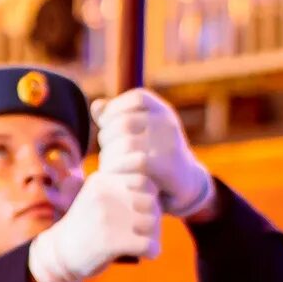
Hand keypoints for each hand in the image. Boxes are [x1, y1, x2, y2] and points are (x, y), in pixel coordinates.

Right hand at [27, 167, 161, 281]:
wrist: (57, 255)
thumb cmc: (85, 227)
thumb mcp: (98, 198)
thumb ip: (123, 191)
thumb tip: (159, 197)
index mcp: (102, 180)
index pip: (144, 179)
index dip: (150, 195)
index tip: (142, 212)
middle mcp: (104, 195)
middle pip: (151, 201)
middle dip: (155, 217)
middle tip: (147, 231)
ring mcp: (107, 217)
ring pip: (153, 222)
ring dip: (155, 235)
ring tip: (145, 243)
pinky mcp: (111, 241)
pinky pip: (149, 245)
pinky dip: (152, 251)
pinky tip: (146, 254)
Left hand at [92, 89, 214, 220]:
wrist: (186, 183)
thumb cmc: (154, 155)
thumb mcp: (139, 132)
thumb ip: (117, 118)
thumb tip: (96, 106)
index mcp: (162, 111)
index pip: (137, 98)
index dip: (116, 108)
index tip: (106, 124)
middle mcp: (168, 124)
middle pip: (125, 122)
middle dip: (107, 137)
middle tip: (106, 152)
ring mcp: (169, 144)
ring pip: (127, 143)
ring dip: (109, 156)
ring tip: (107, 166)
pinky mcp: (168, 166)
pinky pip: (136, 162)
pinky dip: (119, 168)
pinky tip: (113, 174)